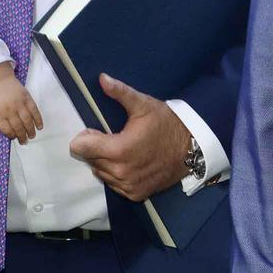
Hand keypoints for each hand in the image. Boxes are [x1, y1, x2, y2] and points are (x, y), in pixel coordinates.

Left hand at [0, 65, 42, 143]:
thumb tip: (4, 129)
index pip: (6, 129)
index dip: (11, 135)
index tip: (14, 138)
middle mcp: (10, 110)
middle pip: (18, 127)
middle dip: (22, 136)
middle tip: (25, 141)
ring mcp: (20, 104)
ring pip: (27, 120)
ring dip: (30, 130)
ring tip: (32, 136)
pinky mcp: (27, 98)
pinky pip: (34, 110)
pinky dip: (38, 119)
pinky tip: (40, 126)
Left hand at [67, 74, 190, 201]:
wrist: (192, 148)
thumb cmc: (166, 124)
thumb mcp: (143, 105)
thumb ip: (120, 92)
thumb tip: (102, 78)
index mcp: (118, 150)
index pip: (80, 148)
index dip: (86, 137)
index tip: (98, 131)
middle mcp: (120, 172)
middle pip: (89, 159)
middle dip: (96, 148)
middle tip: (114, 137)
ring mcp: (128, 185)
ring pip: (100, 172)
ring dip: (105, 161)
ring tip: (122, 149)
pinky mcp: (135, 194)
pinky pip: (113, 184)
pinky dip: (116, 174)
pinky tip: (129, 162)